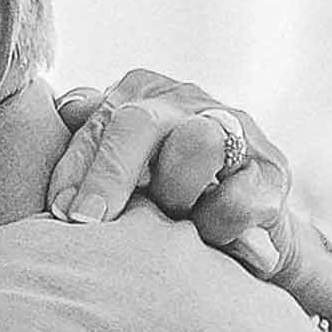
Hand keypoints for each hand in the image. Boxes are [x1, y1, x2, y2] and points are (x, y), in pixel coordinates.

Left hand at [51, 72, 296, 280]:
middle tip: (87, 222)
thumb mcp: (126, 171)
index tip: (58, 212)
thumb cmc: (168, 198)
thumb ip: (94, 140)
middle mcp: (189, 100)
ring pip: (195, 146)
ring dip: (175, 192)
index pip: (99, 122)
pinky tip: (210, 237)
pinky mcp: (273, 172)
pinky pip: (233, 201)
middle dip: (109, 176)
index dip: (75, 169)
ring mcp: (236, 130)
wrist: (246, 234)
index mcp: (144, 93)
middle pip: (138, 124)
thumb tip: (68, 108)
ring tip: (173, 218)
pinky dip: (215, 226)